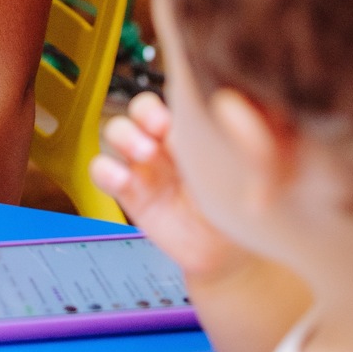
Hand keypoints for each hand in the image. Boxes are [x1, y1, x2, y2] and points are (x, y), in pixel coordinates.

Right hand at [90, 93, 251, 285]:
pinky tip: (121, 178)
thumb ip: (249, 149)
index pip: (172, 98)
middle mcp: (166, 144)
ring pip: (117, 132)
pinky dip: (105, 170)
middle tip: (159, 128)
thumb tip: (245, 119)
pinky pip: (104, 172)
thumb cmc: (237, 209)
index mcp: (194, 132)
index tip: (179, 112)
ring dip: (125, 136)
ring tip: (144, 153)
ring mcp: (146, 167)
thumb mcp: (249, 176)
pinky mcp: (131, 193)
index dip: (176, 98)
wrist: (226, 253)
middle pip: (140, 109)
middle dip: (145, 113)